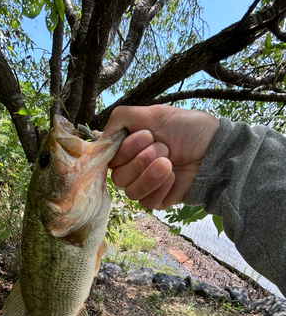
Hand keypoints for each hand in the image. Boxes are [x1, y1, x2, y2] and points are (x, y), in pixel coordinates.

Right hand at [103, 105, 219, 209]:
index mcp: (129, 148)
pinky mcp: (158, 200)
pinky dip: (161, 186)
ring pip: (130, 192)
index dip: (125, 150)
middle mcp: (133, 168)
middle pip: (118, 177)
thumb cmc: (187, 129)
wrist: (215, 149)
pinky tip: (174, 175)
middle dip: (141, 160)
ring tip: (169, 162)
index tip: (146, 135)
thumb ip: (121, 118)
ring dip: (150, 175)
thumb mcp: (153, 114)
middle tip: (164, 148)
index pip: (109, 159)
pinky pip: (147, 201)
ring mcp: (145, 185)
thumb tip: (100, 136)